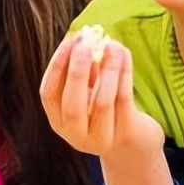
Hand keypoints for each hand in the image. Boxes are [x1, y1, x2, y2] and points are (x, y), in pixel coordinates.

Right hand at [40, 33, 162, 158]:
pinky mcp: (125, 133)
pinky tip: (124, 55)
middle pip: (71, 103)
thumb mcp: (88, 94)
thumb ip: (83, 72)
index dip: (57, 66)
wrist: (134, 146)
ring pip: (102, 101)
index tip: (69, 41)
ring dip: (106, 69)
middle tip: (85, 44)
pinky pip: (123, 100)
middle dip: (77, 70)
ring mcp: (101, 139)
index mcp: (59, 122)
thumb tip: (85, 38)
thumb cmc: (106, 111)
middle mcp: (75, 135)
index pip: (49, 94)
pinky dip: (124, 74)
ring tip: (111, 45)